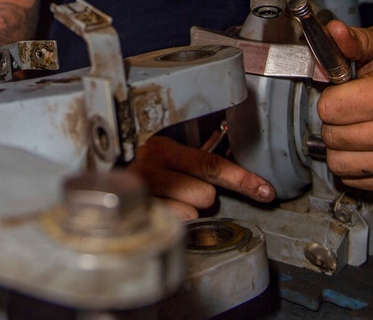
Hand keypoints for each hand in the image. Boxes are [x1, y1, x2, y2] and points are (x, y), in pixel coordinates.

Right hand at [128, 135, 273, 219]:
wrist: (107, 193)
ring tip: (169, 203)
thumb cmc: (148, 176)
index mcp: (163, 147)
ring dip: (187, 212)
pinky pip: (174, 226)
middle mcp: (149, 165)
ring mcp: (141, 191)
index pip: (212, 164)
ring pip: (192, 213)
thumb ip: (202, 163)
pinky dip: (174, 223)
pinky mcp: (137, 213)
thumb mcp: (172, 161)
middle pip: (206, 194)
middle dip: (203, 198)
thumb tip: (246, 176)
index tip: (265, 191)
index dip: (243, 179)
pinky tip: (162, 212)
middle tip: (186, 193)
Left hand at [317, 21, 372, 191]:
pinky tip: (369, 146)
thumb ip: (354, 40)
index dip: (331, 99)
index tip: (345, 93)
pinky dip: (355, 165)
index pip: (329, 109)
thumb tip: (333, 31)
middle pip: (332, 137)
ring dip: (341, 147)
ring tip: (358, 129)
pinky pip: (356, 180)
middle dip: (335, 123)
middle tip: (353, 111)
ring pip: (339, 163)